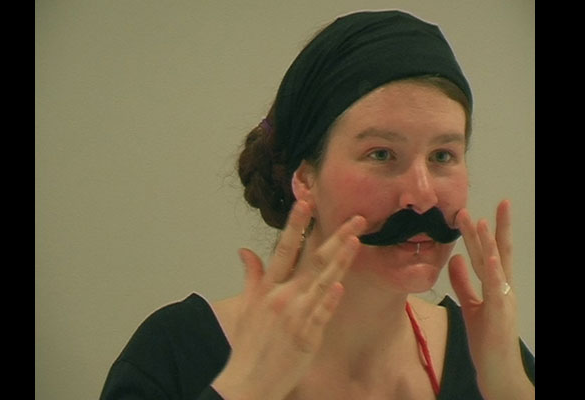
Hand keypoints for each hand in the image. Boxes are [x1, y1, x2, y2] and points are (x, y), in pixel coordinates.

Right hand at [212, 201, 366, 399]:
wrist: (246, 382)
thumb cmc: (247, 344)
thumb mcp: (246, 306)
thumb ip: (251, 276)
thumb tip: (245, 250)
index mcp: (267, 288)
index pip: (284, 248)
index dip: (296, 224)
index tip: (305, 201)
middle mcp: (282, 297)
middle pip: (311, 260)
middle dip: (333, 236)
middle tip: (355, 218)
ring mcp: (295, 316)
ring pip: (322, 281)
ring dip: (339, 259)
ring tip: (355, 239)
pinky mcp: (306, 336)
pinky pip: (321, 314)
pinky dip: (330, 299)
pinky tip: (340, 284)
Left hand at [448, 200, 533, 398]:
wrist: (496, 368)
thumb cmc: (486, 338)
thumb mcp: (471, 304)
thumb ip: (463, 281)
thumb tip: (455, 257)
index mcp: (497, 285)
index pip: (492, 252)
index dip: (487, 232)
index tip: (482, 211)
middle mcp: (503, 287)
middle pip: (496, 251)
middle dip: (489, 228)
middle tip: (479, 205)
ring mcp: (503, 297)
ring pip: (495, 263)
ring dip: (487, 241)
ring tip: (481, 220)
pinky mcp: (500, 309)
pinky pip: (495, 284)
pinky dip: (491, 267)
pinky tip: (487, 253)